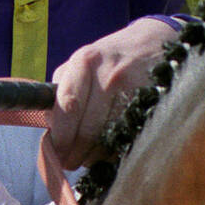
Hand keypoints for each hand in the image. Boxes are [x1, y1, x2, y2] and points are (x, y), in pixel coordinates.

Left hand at [49, 18, 179, 169]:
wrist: (152, 42)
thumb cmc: (109, 59)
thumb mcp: (82, 61)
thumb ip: (61, 90)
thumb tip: (50, 127)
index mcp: (85, 62)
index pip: (67, 108)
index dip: (61, 138)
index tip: (56, 153)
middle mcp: (109, 74)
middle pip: (88, 130)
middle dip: (75, 154)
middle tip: (71, 163)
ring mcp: (134, 88)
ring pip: (109, 139)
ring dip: (96, 157)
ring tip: (90, 157)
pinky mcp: (153, 102)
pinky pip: (130, 139)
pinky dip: (117, 152)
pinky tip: (111, 149)